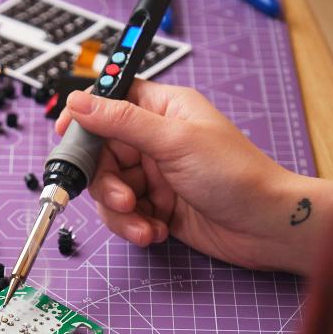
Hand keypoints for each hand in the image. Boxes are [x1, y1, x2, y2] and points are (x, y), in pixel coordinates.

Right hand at [57, 82, 332, 274]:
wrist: (267, 228)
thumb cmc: (236, 176)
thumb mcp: (174, 142)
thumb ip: (121, 121)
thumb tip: (78, 101)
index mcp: (163, 111)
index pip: (111, 103)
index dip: (85, 117)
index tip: (65, 134)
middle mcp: (155, 141)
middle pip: (102, 154)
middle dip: (106, 182)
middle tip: (123, 199)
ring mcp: (155, 176)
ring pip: (109, 189)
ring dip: (121, 212)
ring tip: (144, 224)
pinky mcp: (156, 207)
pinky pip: (125, 214)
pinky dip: (134, 226)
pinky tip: (156, 232)